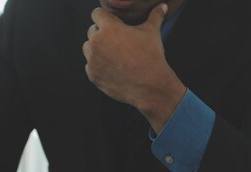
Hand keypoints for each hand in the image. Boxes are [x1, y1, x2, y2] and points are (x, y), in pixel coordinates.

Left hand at [83, 3, 185, 131]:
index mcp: (109, 28)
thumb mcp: (153, 32)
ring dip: (96, 48)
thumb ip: (155, 16)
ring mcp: (92, 60)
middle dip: (101, 33)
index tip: (112, 22)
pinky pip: (89, 65)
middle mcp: (96, 42)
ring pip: (87, 48)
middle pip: (91, 31)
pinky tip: (111, 67)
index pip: (97, 14)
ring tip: (112, 53)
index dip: (105, 17)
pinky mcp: (92, 75)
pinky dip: (97, 65)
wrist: (149, 85)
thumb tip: (163, 6)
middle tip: (116, 40)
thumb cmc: (151, 56)